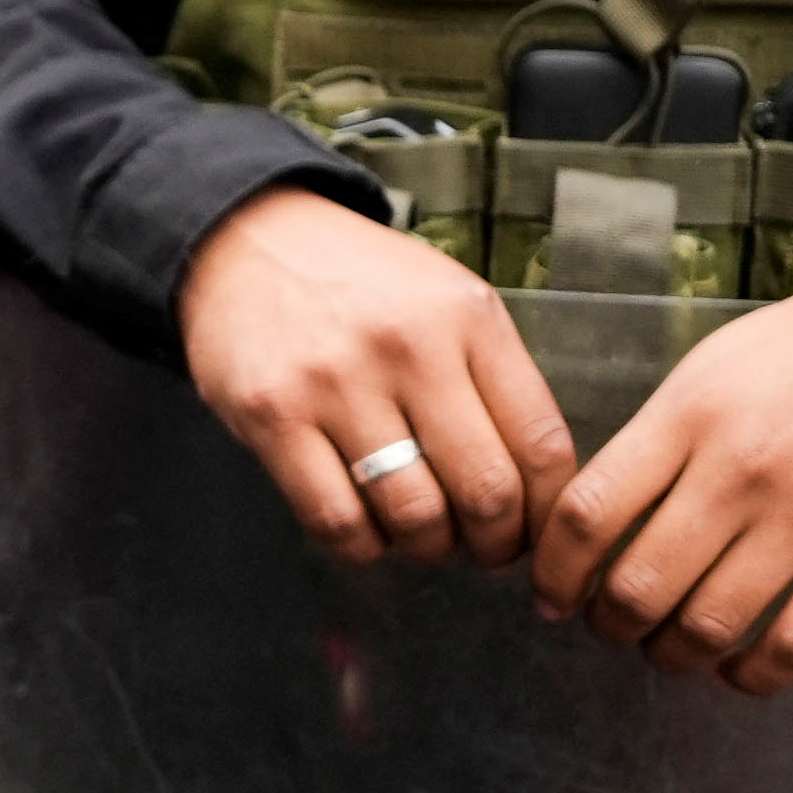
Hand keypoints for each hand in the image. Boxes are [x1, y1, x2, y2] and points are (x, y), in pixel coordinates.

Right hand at [177, 183, 579, 570]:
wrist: (246, 241)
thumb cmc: (356, 283)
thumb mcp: (446, 300)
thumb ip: (491, 378)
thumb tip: (531, 487)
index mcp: (468, 318)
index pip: (541, 444)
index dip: (547, 512)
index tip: (536, 529)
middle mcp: (407, 347)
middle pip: (485, 491)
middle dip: (496, 544)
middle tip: (486, 551)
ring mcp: (335, 382)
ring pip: (413, 516)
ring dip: (428, 548)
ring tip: (424, 538)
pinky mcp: (272, 415)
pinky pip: (336, 519)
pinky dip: (363, 545)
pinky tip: (366, 528)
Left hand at [531, 249, 792, 693]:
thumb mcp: (707, 371)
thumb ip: (651, 444)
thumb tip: (589, 527)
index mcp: (689, 416)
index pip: (588, 514)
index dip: (553, 573)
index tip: (549, 596)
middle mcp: (743, 469)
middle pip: (639, 584)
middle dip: (608, 624)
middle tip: (608, 626)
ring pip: (711, 624)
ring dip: (672, 653)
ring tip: (665, 648)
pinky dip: (754, 675)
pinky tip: (735, 668)